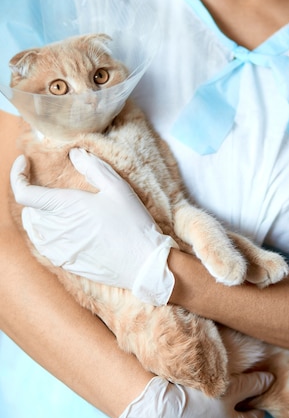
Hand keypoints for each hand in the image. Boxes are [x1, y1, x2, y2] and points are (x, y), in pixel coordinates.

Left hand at [10, 149, 177, 305]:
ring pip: (34, 228)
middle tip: (46, 184)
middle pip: (29, 209)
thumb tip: (74, 154)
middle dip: (34, 193)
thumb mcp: (117, 188)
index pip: (24, 192)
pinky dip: (44, 232)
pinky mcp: (65, 262)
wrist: (143, 263)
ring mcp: (58, 249)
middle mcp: (56, 229)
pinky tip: (60, 228)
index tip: (24, 163)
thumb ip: (92, 168)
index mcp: (66, 206)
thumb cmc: (133, 224)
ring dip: (37, 214)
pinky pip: (43, 245)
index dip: (17, 174)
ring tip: (50, 206)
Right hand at [113, 372, 273, 417]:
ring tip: (198, 405)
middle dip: (230, 414)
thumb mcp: (229, 386)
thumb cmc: (196, 399)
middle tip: (221, 396)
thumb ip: (252, 384)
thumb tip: (270, 380)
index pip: (254, 417)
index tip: (249, 393)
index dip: (252, 402)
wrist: (155, 415)